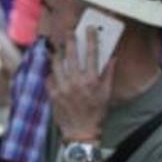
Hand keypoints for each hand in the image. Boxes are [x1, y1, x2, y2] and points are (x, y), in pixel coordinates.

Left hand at [47, 27, 114, 141]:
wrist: (81, 132)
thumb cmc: (96, 113)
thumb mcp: (106, 94)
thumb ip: (108, 74)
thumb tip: (112, 58)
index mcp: (92, 80)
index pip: (92, 54)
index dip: (91, 39)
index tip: (89, 29)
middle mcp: (76, 82)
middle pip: (72, 55)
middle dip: (70, 40)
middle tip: (69, 31)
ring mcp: (63, 88)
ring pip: (57, 64)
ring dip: (57, 54)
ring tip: (57, 49)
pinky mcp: (53, 95)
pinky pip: (49, 78)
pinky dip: (51, 73)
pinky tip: (52, 70)